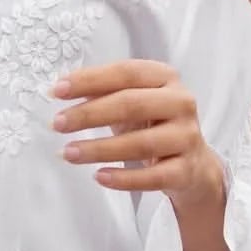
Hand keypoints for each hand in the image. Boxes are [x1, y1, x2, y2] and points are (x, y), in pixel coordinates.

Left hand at [50, 58, 223, 204]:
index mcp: (165, 77)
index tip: (57, 90)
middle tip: (57, 123)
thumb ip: (102, 92)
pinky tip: (99, 176)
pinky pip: (153, 177)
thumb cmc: (153, 125)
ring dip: (99, 149)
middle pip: (132, 105)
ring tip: (68, 153)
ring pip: (140, 143)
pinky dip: (124, 178)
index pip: (125, 72)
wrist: (192, 164)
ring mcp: (187, 137)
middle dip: (89, 114)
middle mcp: (181, 103)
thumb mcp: (131, 102)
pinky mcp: (186, 171)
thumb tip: (62, 89)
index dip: (90, 80)